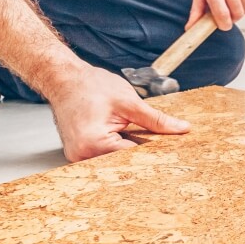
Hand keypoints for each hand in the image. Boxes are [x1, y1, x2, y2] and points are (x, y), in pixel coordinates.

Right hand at [48, 66, 190, 161]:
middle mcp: (82, 155)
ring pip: (113, 163)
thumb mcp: (128, 101)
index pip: (132, 159)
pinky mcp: (79, 154)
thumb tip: (181, 128)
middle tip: (158, 151)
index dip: (153, 155)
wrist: (63, 78)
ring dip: (127, 154)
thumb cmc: (88, 86)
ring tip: (136, 140)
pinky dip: (116, 150)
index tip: (171, 155)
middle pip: (122, 165)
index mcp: (94, 143)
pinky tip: (123, 140)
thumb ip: (156, 119)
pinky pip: (103, 158)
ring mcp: (78, 157)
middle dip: (141, 157)